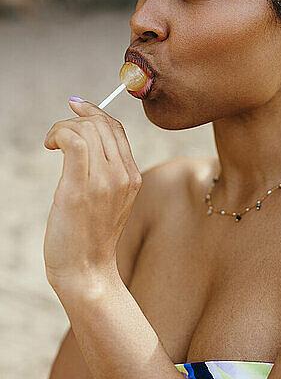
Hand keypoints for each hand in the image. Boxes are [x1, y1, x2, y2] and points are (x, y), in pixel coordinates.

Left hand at [43, 100, 141, 290]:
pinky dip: (59, 134)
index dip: (95, 111)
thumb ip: (105, 172)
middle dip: (76, 117)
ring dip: (63, 127)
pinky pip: (75, 143)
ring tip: (52, 143)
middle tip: (57, 133)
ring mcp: (104, 182)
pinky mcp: (80, 190)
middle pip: (103, 124)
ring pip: (89, 129)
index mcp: (132, 176)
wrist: (87, 273)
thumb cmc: (90, 237)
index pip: (117, 129)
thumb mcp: (108, 200)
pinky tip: (50, 145)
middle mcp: (123, 176)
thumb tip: (83, 140)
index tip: (76, 106)